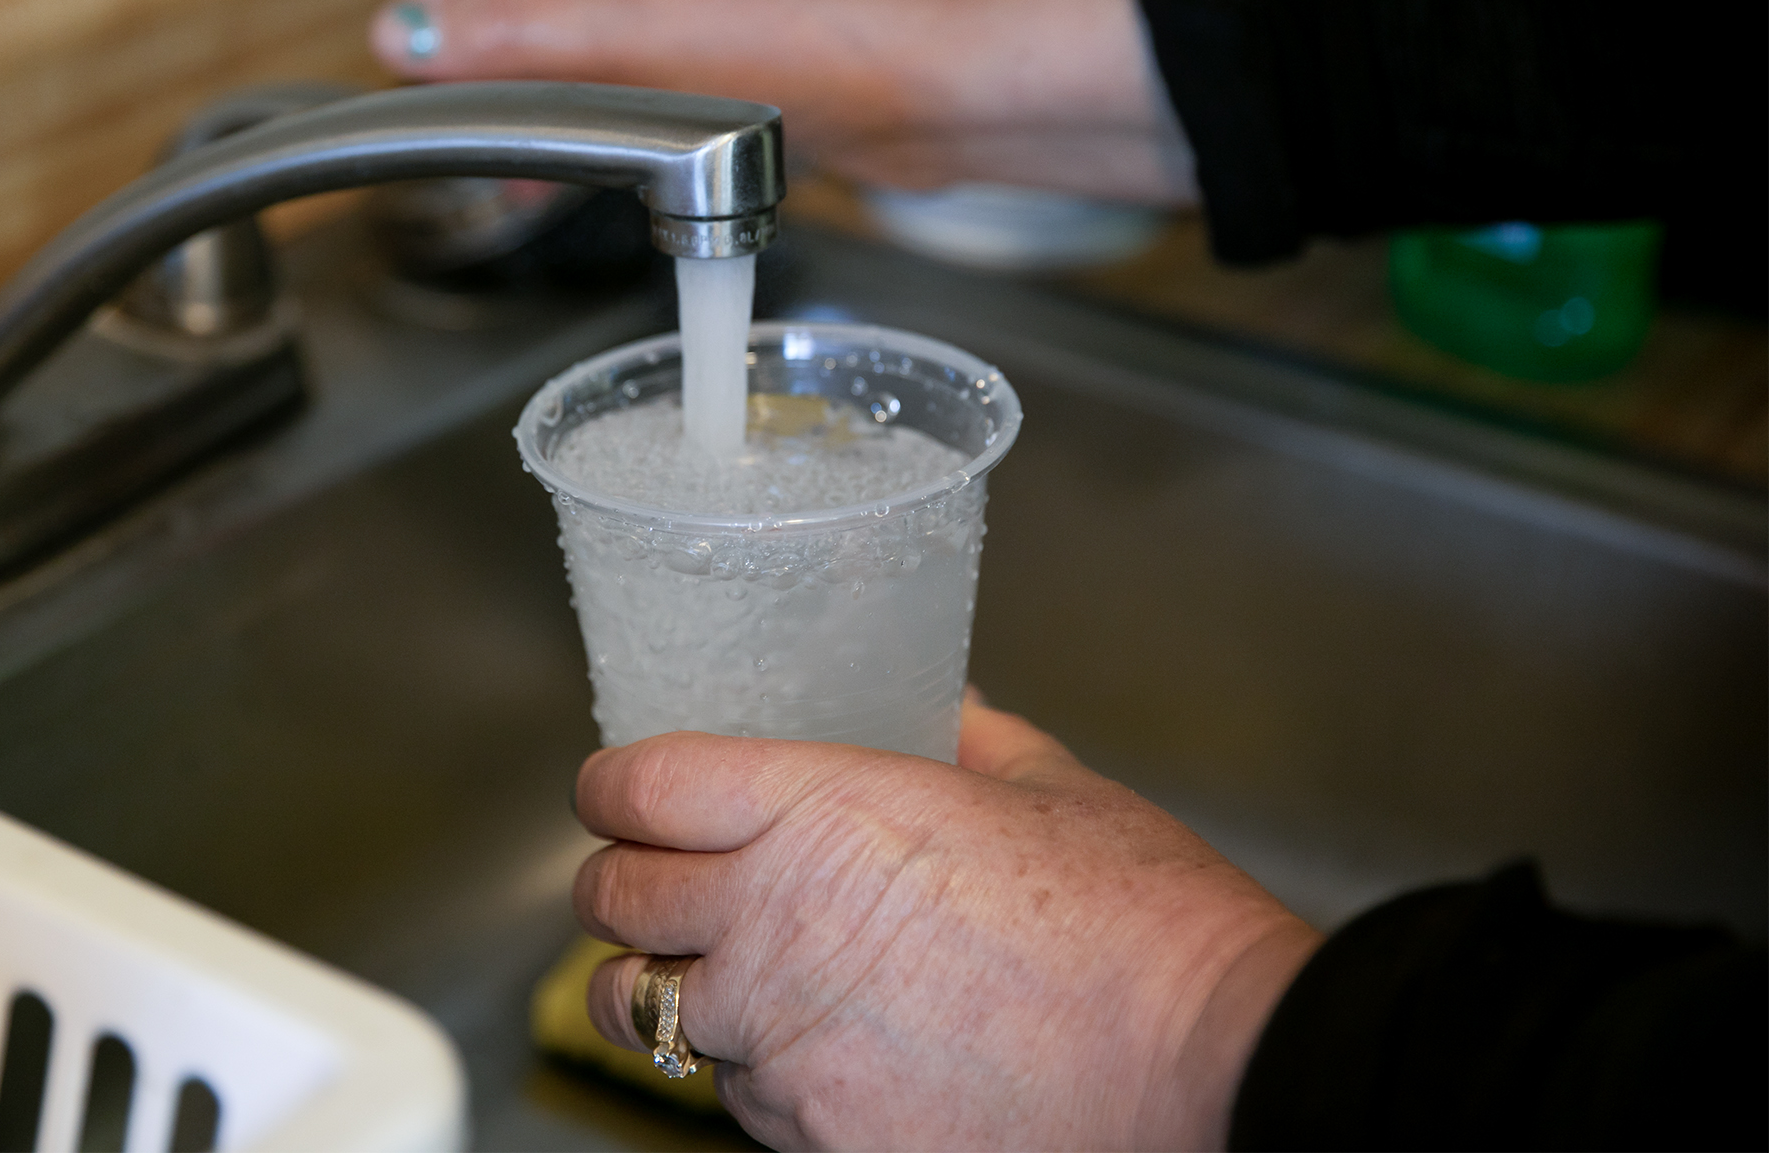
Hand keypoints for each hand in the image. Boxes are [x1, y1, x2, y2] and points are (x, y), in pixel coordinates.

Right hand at [370, 0, 1196, 203]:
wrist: (933, 94)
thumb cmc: (810, 44)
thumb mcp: (629, 36)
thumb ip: (512, 35)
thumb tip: (408, 34)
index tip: (404, 52)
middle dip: (488, 55)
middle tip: (451, 119)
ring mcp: (709, 13)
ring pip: (593, 50)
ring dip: (546, 106)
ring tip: (508, 169)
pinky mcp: (743, 74)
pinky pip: (646, 95)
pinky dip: (605, 134)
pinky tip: (594, 182)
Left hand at [572, 690, 1321, 1149]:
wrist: (1207, 1075)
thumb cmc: (1142, 928)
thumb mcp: (1053, 791)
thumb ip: (970, 739)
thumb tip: (943, 710)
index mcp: (820, 813)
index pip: (640, 786)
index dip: (614, 784)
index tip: (623, 790)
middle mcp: (774, 925)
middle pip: (612, 900)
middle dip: (620, 884)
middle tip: (653, 879)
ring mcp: (783, 1043)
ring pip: (648, 1013)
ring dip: (673, 986)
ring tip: (730, 974)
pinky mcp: (811, 1136)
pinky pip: (735, 1096)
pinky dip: (754, 1069)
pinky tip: (822, 1047)